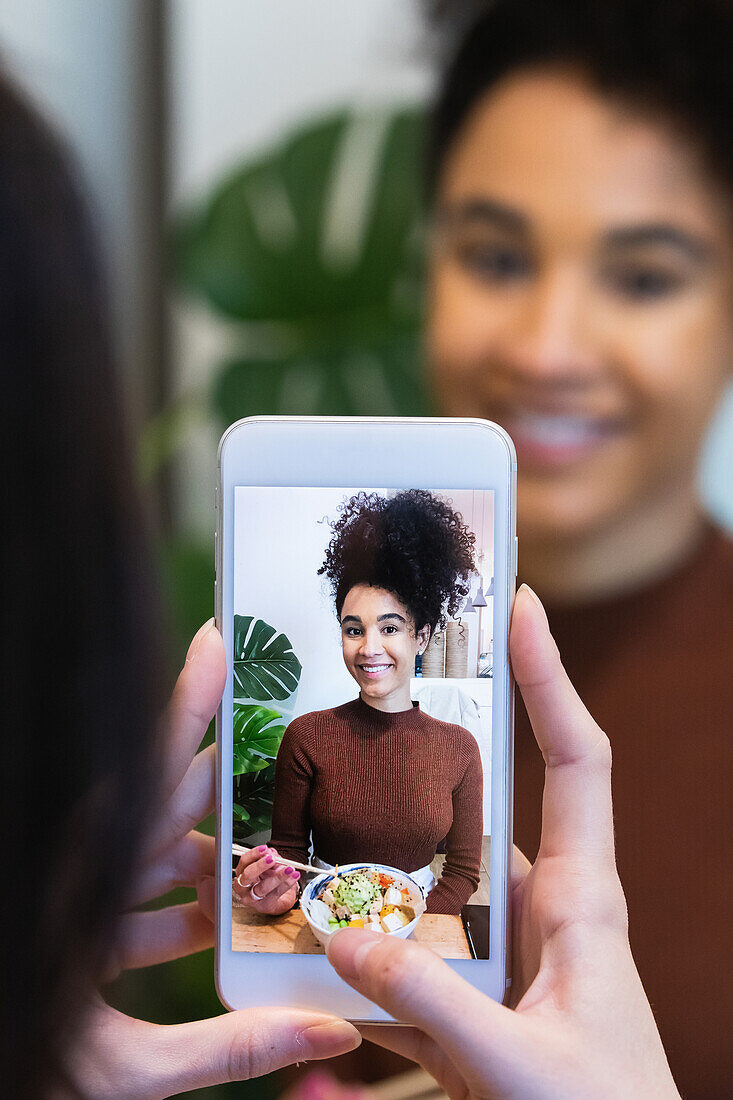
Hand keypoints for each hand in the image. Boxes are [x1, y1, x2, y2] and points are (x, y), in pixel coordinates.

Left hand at [65, 619, 359, 1098]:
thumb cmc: (29, 1062)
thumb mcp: (128, 1070)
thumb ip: (226, 1049)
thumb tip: (326, 1028)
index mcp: (87, 884)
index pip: (148, 776)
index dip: (185, 706)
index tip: (215, 641)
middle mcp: (84, 872)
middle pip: (164, 804)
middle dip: (227, 783)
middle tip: (286, 749)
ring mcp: (79, 895)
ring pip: (156, 854)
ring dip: (213, 861)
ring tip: (275, 859)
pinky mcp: (78, 926)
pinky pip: (141, 900)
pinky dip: (184, 909)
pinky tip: (224, 924)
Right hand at [233, 844, 299, 913]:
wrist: (272, 898)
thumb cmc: (266, 878)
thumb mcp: (267, 865)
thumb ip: (268, 858)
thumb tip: (270, 853)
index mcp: (241, 873)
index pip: (244, 862)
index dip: (253, 854)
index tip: (265, 848)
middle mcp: (243, 887)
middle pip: (248, 876)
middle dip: (260, 866)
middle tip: (273, 859)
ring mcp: (252, 899)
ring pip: (262, 888)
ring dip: (278, 877)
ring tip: (290, 869)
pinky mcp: (264, 906)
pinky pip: (276, 894)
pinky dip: (286, 884)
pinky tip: (294, 877)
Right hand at [325, 586, 679, 1099]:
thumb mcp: (520, 1066)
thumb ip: (430, 1003)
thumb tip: (343, 937)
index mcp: (584, 902)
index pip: (577, 761)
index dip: (551, 678)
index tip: (521, 606)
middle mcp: (544, 914)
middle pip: (474, 817)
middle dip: (413, 780)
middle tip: (353, 728)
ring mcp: (507, 959)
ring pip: (428, 896)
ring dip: (373, 891)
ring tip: (302, 865)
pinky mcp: (478, 1007)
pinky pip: (412, 969)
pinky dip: (367, 974)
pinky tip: (314, 975)